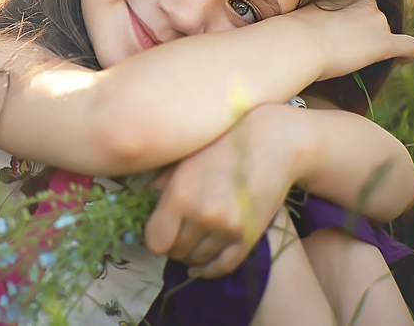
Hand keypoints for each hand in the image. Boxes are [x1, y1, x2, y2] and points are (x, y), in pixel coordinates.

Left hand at [144, 104, 308, 277]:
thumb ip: (160, 183)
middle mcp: (202, 216)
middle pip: (175, 252)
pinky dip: (210, 269)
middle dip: (173, 245)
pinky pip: (223, 267)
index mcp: (179, 195)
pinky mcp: (249, 237)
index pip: (155, 241)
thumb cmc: (222, 145)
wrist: (270, 143)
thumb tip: (143, 201)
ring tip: (192, 242)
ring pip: (198, 260)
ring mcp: (227, 229)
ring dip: (191, 254)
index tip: (160, 230)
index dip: (155, 238)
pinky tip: (202, 266)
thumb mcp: (184, 158)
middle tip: (177, 235)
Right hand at [287, 0, 413, 80]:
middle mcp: (368, 3)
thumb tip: (315, 32)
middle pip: (375, 19)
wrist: (296, 44)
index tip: (344, 32)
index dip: (355, 20)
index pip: (361, 5)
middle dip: (365, 32)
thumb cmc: (292, 33)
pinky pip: (407, 47)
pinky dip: (406, 54)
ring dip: (375, 44)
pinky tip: (401, 61)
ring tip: (357, 59)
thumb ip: (320, 18)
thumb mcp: (306, 15)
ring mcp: (378, 22)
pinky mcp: (383, 44)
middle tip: (346, 48)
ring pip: (386, 33)